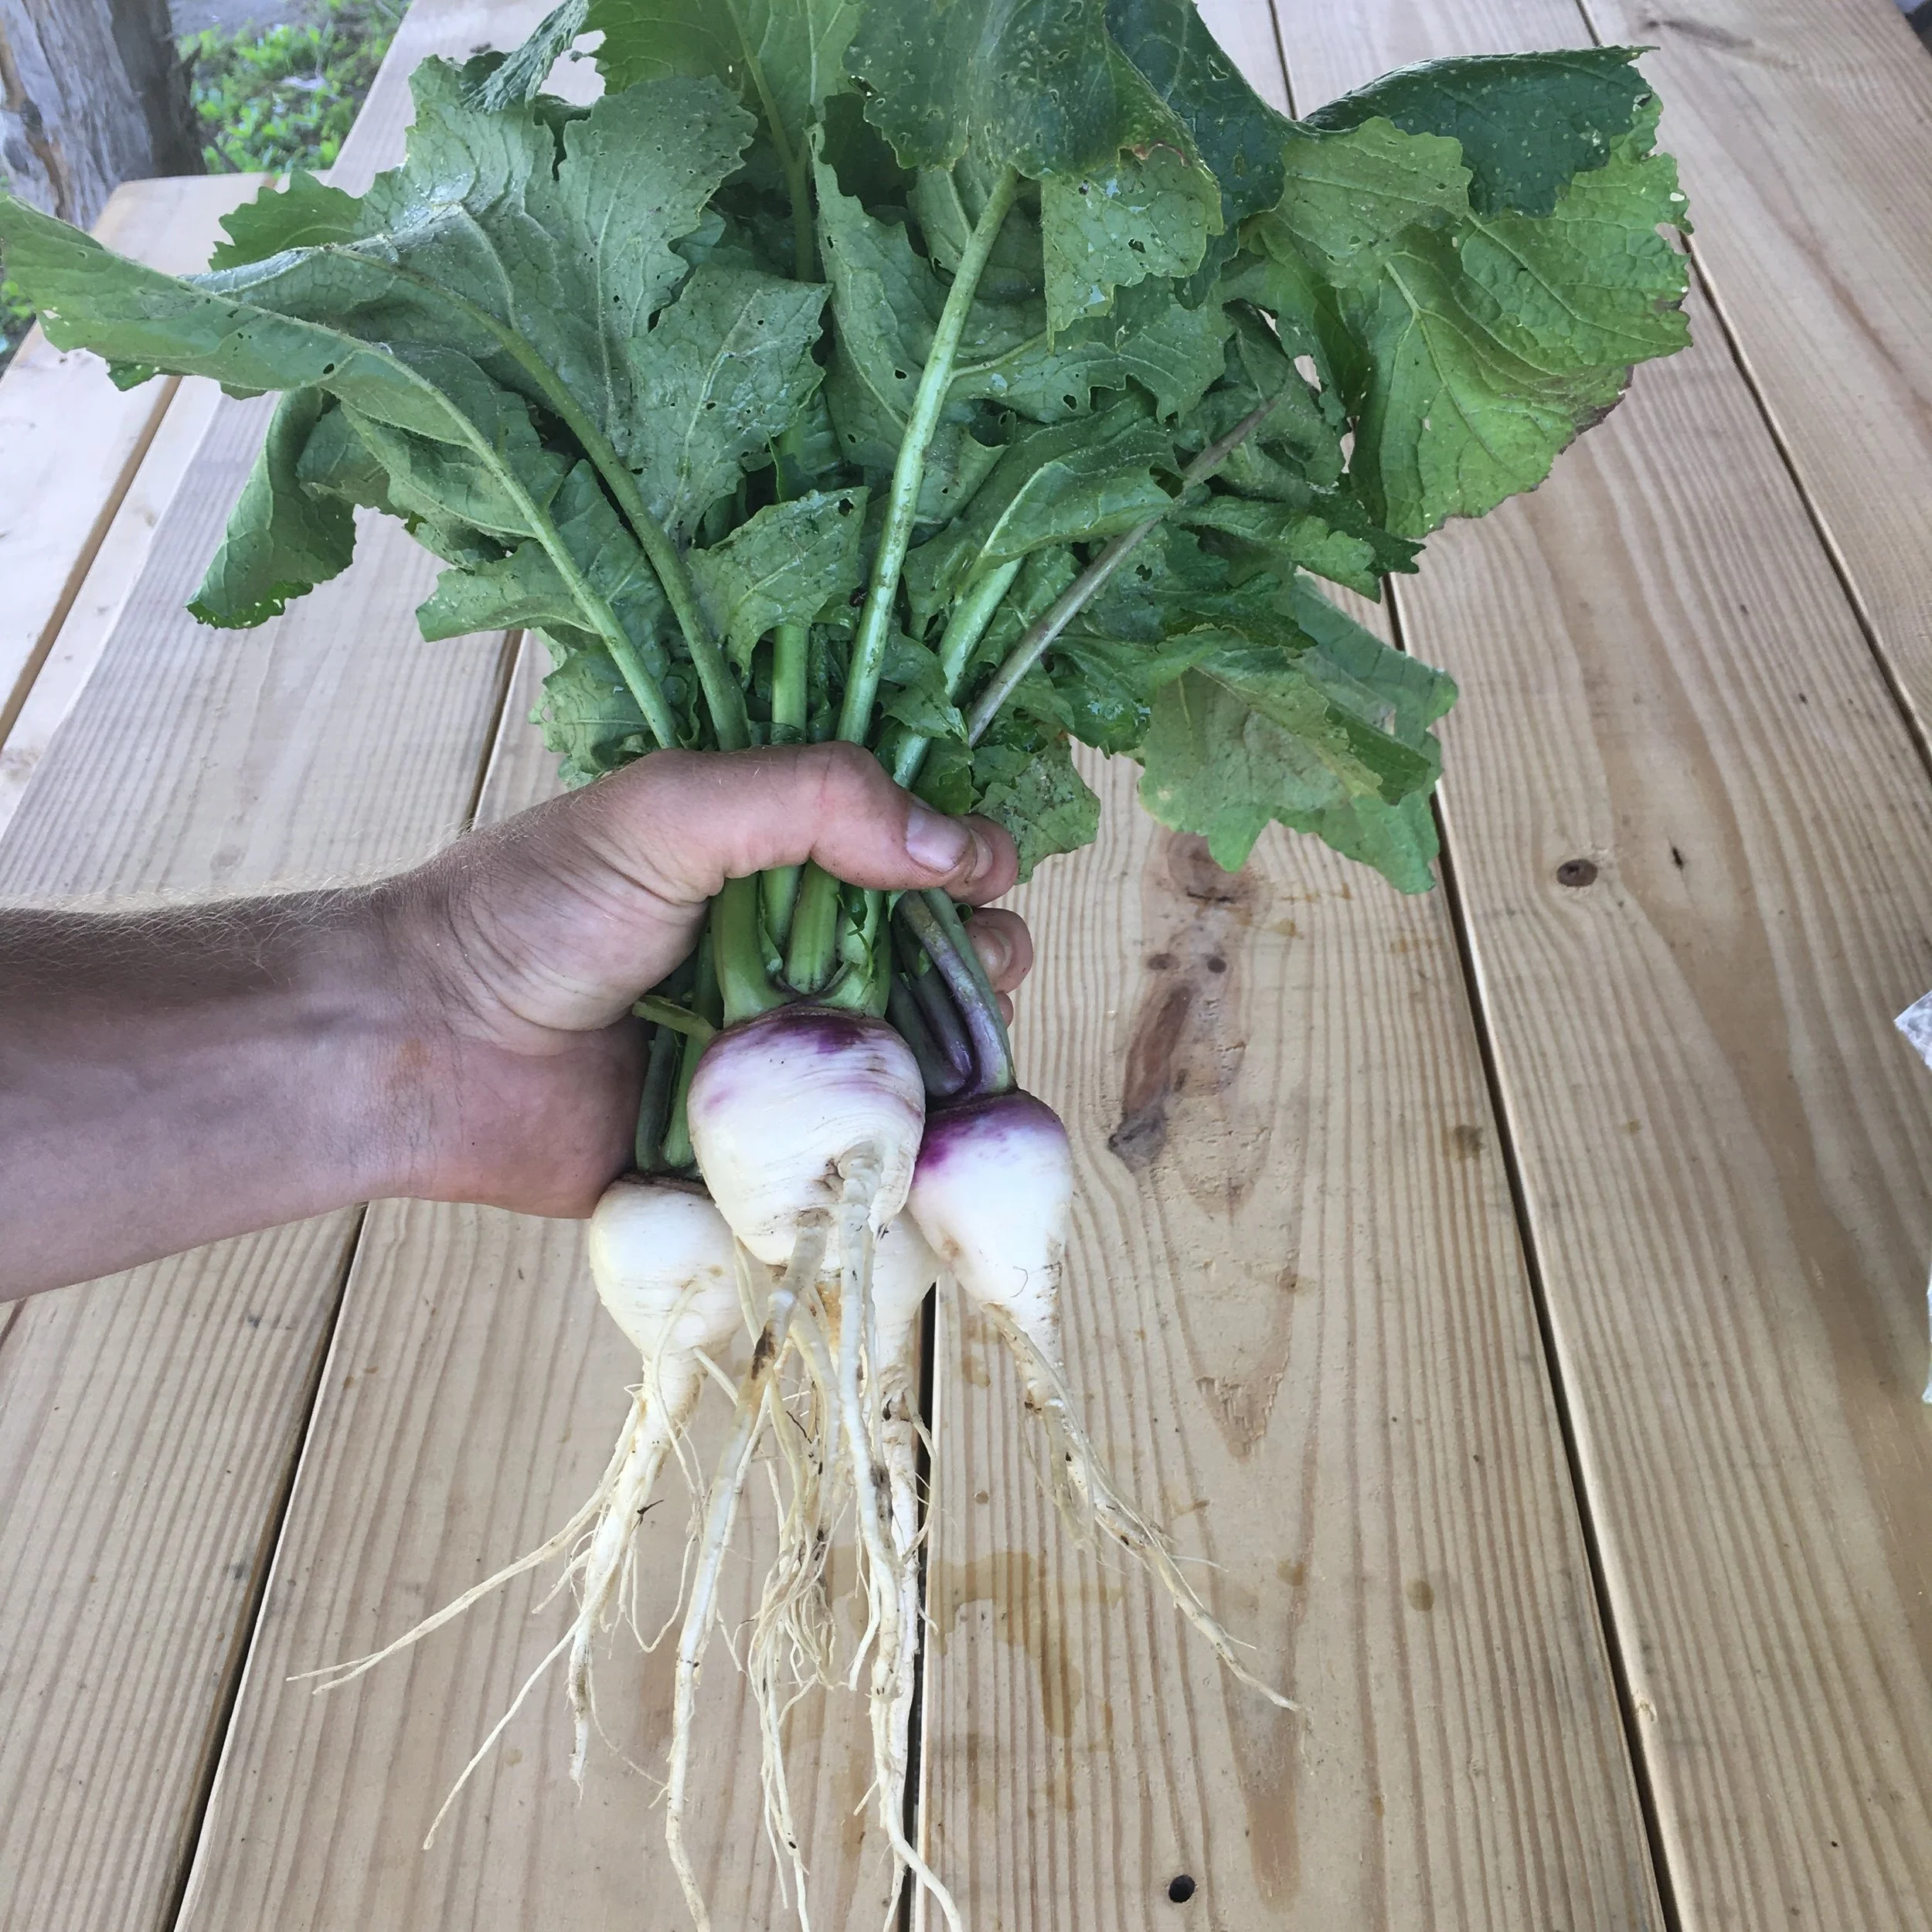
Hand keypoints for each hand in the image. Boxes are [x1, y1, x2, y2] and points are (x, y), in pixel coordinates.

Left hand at [384, 742, 1033, 1217]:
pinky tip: (937, 1145)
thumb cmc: (532, 910)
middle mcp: (792, 962)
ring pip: (912, 1063)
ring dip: (959, 1059)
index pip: (909, 855)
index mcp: (774, 868)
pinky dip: (907, 1154)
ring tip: (958, 1055)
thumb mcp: (668, 807)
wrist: (428, 1050)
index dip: (965, 859)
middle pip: (933, 960)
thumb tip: (959, 847)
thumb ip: (811, 798)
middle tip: (978, 964)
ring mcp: (780, 1063)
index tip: (986, 871)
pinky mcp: (761, 1156)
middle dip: (980, 960)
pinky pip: (856, 1155)